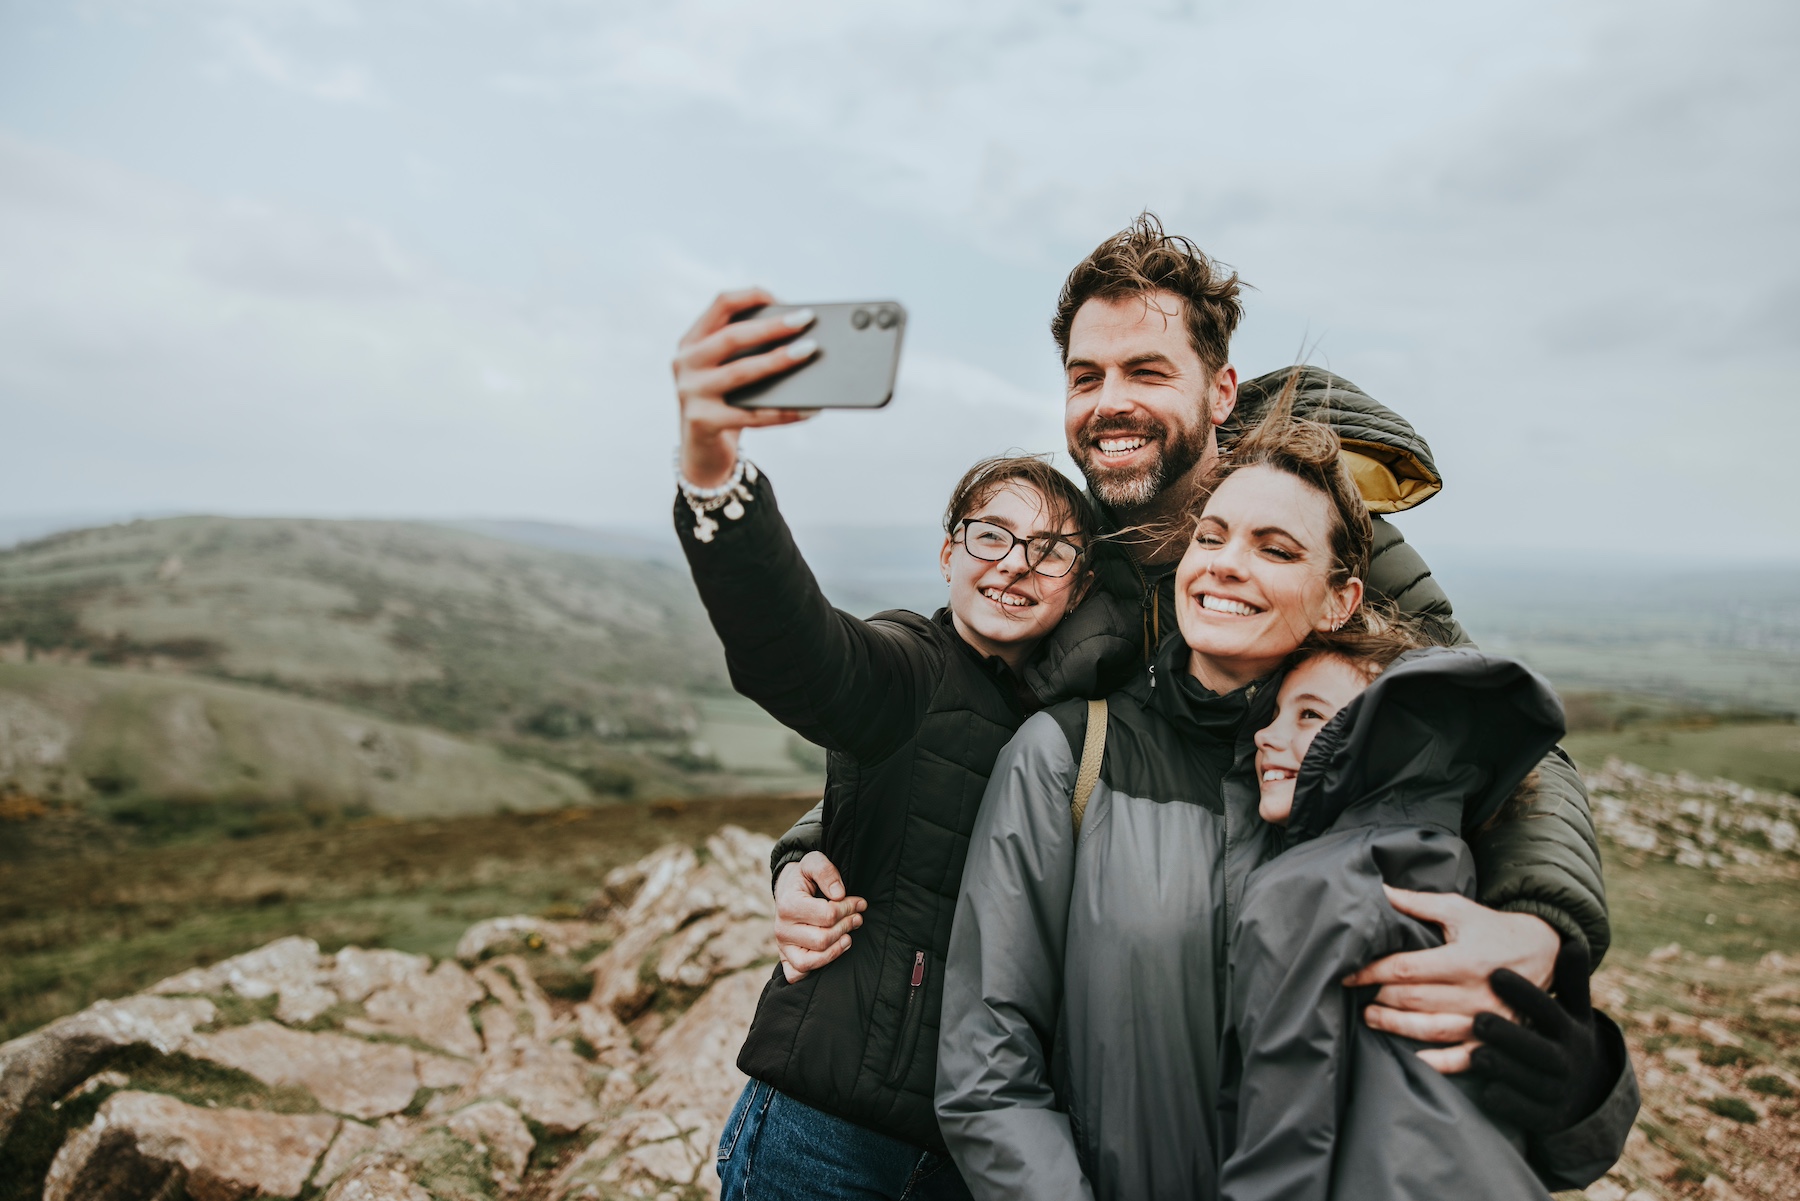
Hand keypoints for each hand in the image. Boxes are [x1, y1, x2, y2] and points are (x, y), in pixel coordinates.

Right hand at [673, 289, 819, 487]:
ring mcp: (691, 393)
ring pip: (742, 371)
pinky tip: (811, 408)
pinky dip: (785, 411)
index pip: (721, 304)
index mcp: (692, 341)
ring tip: (809, 353)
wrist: (702, 453)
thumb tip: (797, 336)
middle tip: (806, 319)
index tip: (782, 298)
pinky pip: (753, 415)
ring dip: (779, 360)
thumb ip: (746, 351)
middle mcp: (685, 363)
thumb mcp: (726, 370)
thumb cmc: (725, 403)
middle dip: (773, 326)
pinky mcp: (703, 422)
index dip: (753, 295)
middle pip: (732, 336)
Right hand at [774, 852, 865, 982]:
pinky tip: (830, 953)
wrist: (788, 889)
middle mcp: (782, 929)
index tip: (860, 903)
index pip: (828, 915)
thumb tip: (839, 894)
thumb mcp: (814, 862)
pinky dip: (815, 969)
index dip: (849, 908)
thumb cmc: (804, 877)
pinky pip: (798, 974)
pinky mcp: (785, 958)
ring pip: (811, 961)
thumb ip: (826, 871)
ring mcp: (782, 946)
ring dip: (836, 950)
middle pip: (823, 939)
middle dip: (846, 927)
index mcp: (788, 905)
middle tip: (858, 918)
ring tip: (848, 937)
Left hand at [1342, 885, 1559, 1072]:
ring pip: (1432, 1030)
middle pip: (1414, 1000)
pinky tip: (1415, 1060)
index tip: (1348, 974)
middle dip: (1380, 999)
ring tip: (1371, 1020)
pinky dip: (1440, 1063)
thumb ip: (1417, 902)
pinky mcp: (1497, 1038)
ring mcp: (1487, 1019)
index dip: (1372, 972)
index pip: (1406, 969)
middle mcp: (1475, 992)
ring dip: (1397, 1027)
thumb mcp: (1458, 910)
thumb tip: (1378, 889)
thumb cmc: (1492, 929)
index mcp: (1463, 959)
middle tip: (1356, 998)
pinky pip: (1465, 1058)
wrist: (1544, 951)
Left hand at [1468, 941, 1608, 1132]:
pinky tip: (1485, 1090)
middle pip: (1538, 1048)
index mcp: (1571, 1030)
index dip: (1524, 993)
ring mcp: (1556, 1091)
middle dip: (1509, 1035)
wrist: (1585, 1093)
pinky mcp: (1544, 1117)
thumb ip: (1570, 978)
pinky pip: (1524, 1111)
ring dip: (1502, 1067)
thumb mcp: (1575, 1010)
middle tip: (1479, 1019)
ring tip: (1476, 1053)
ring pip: (1528, 1080)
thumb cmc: (1566, 1037)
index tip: (1496, 973)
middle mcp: (1566, 1061)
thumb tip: (1573, 940)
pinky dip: (1506, 1102)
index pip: (1548, 1009)